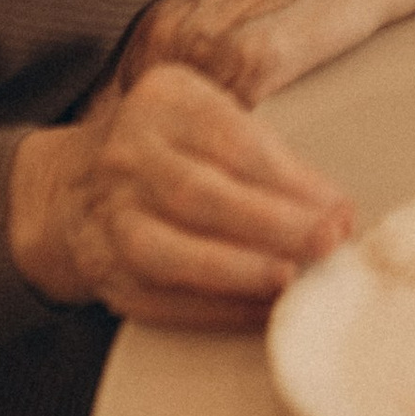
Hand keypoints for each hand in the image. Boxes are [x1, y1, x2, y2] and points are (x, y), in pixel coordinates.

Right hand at [8, 64, 352, 326]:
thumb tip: (336, 212)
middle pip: (197, 194)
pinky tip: (259, 312)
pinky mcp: (103, 273)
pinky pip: (156, 301)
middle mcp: (126, 156)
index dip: (289, 179)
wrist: (76, 184)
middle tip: (325, 243)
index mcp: (162, 103)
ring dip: (234, 272)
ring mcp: (107, 217)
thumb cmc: (173, 149)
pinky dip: (212, 311)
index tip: (337, 209)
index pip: (230, 140)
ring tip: (288, 282)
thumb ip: (271, 157)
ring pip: (164, 252)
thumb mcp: (213, 120)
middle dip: (270, 224)